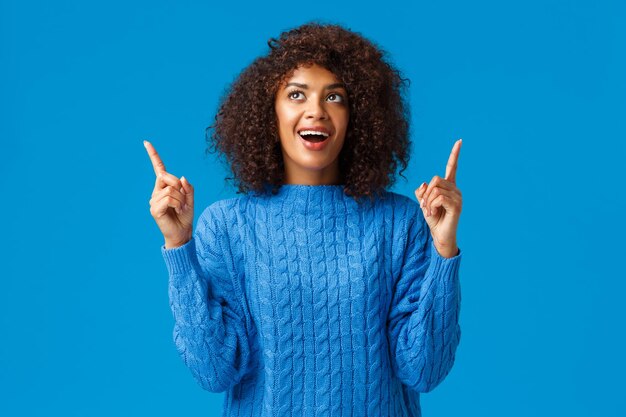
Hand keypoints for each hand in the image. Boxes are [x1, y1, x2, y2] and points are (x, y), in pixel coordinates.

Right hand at [144, 140, 194, 247]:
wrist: (183, 233)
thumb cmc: (185, 216)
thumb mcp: (190, 199)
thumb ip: (187, 187)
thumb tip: (181, 177)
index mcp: (164, 187)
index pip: (158, 169)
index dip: (153, 155)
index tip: (146, 142)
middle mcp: (156, 192)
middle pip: (167, 177)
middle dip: (179, 186)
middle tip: (183, 200)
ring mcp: (154, 200)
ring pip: (170, 190)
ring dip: (181, 199)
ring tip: (181, 208)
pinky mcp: (154, 209)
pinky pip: (169, 199)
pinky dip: (178, 204)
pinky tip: (178, 211)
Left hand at [414, 139, 462, 257]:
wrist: (439, 235)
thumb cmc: (433, 218)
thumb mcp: (423, 203)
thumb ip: (422, 192)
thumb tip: (424, 184)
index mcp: (448, 186)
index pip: (452, 167)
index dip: (455, 154)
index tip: (460, 140)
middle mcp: (455, 189)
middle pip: (436, 179)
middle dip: (426, 192)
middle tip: (424, 206)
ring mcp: (458, 197)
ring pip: (436, 189)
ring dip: (427, 201)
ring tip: (428, 211)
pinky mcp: (457, 206)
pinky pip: (439, 198)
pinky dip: (431, 205)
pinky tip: (432, 213)